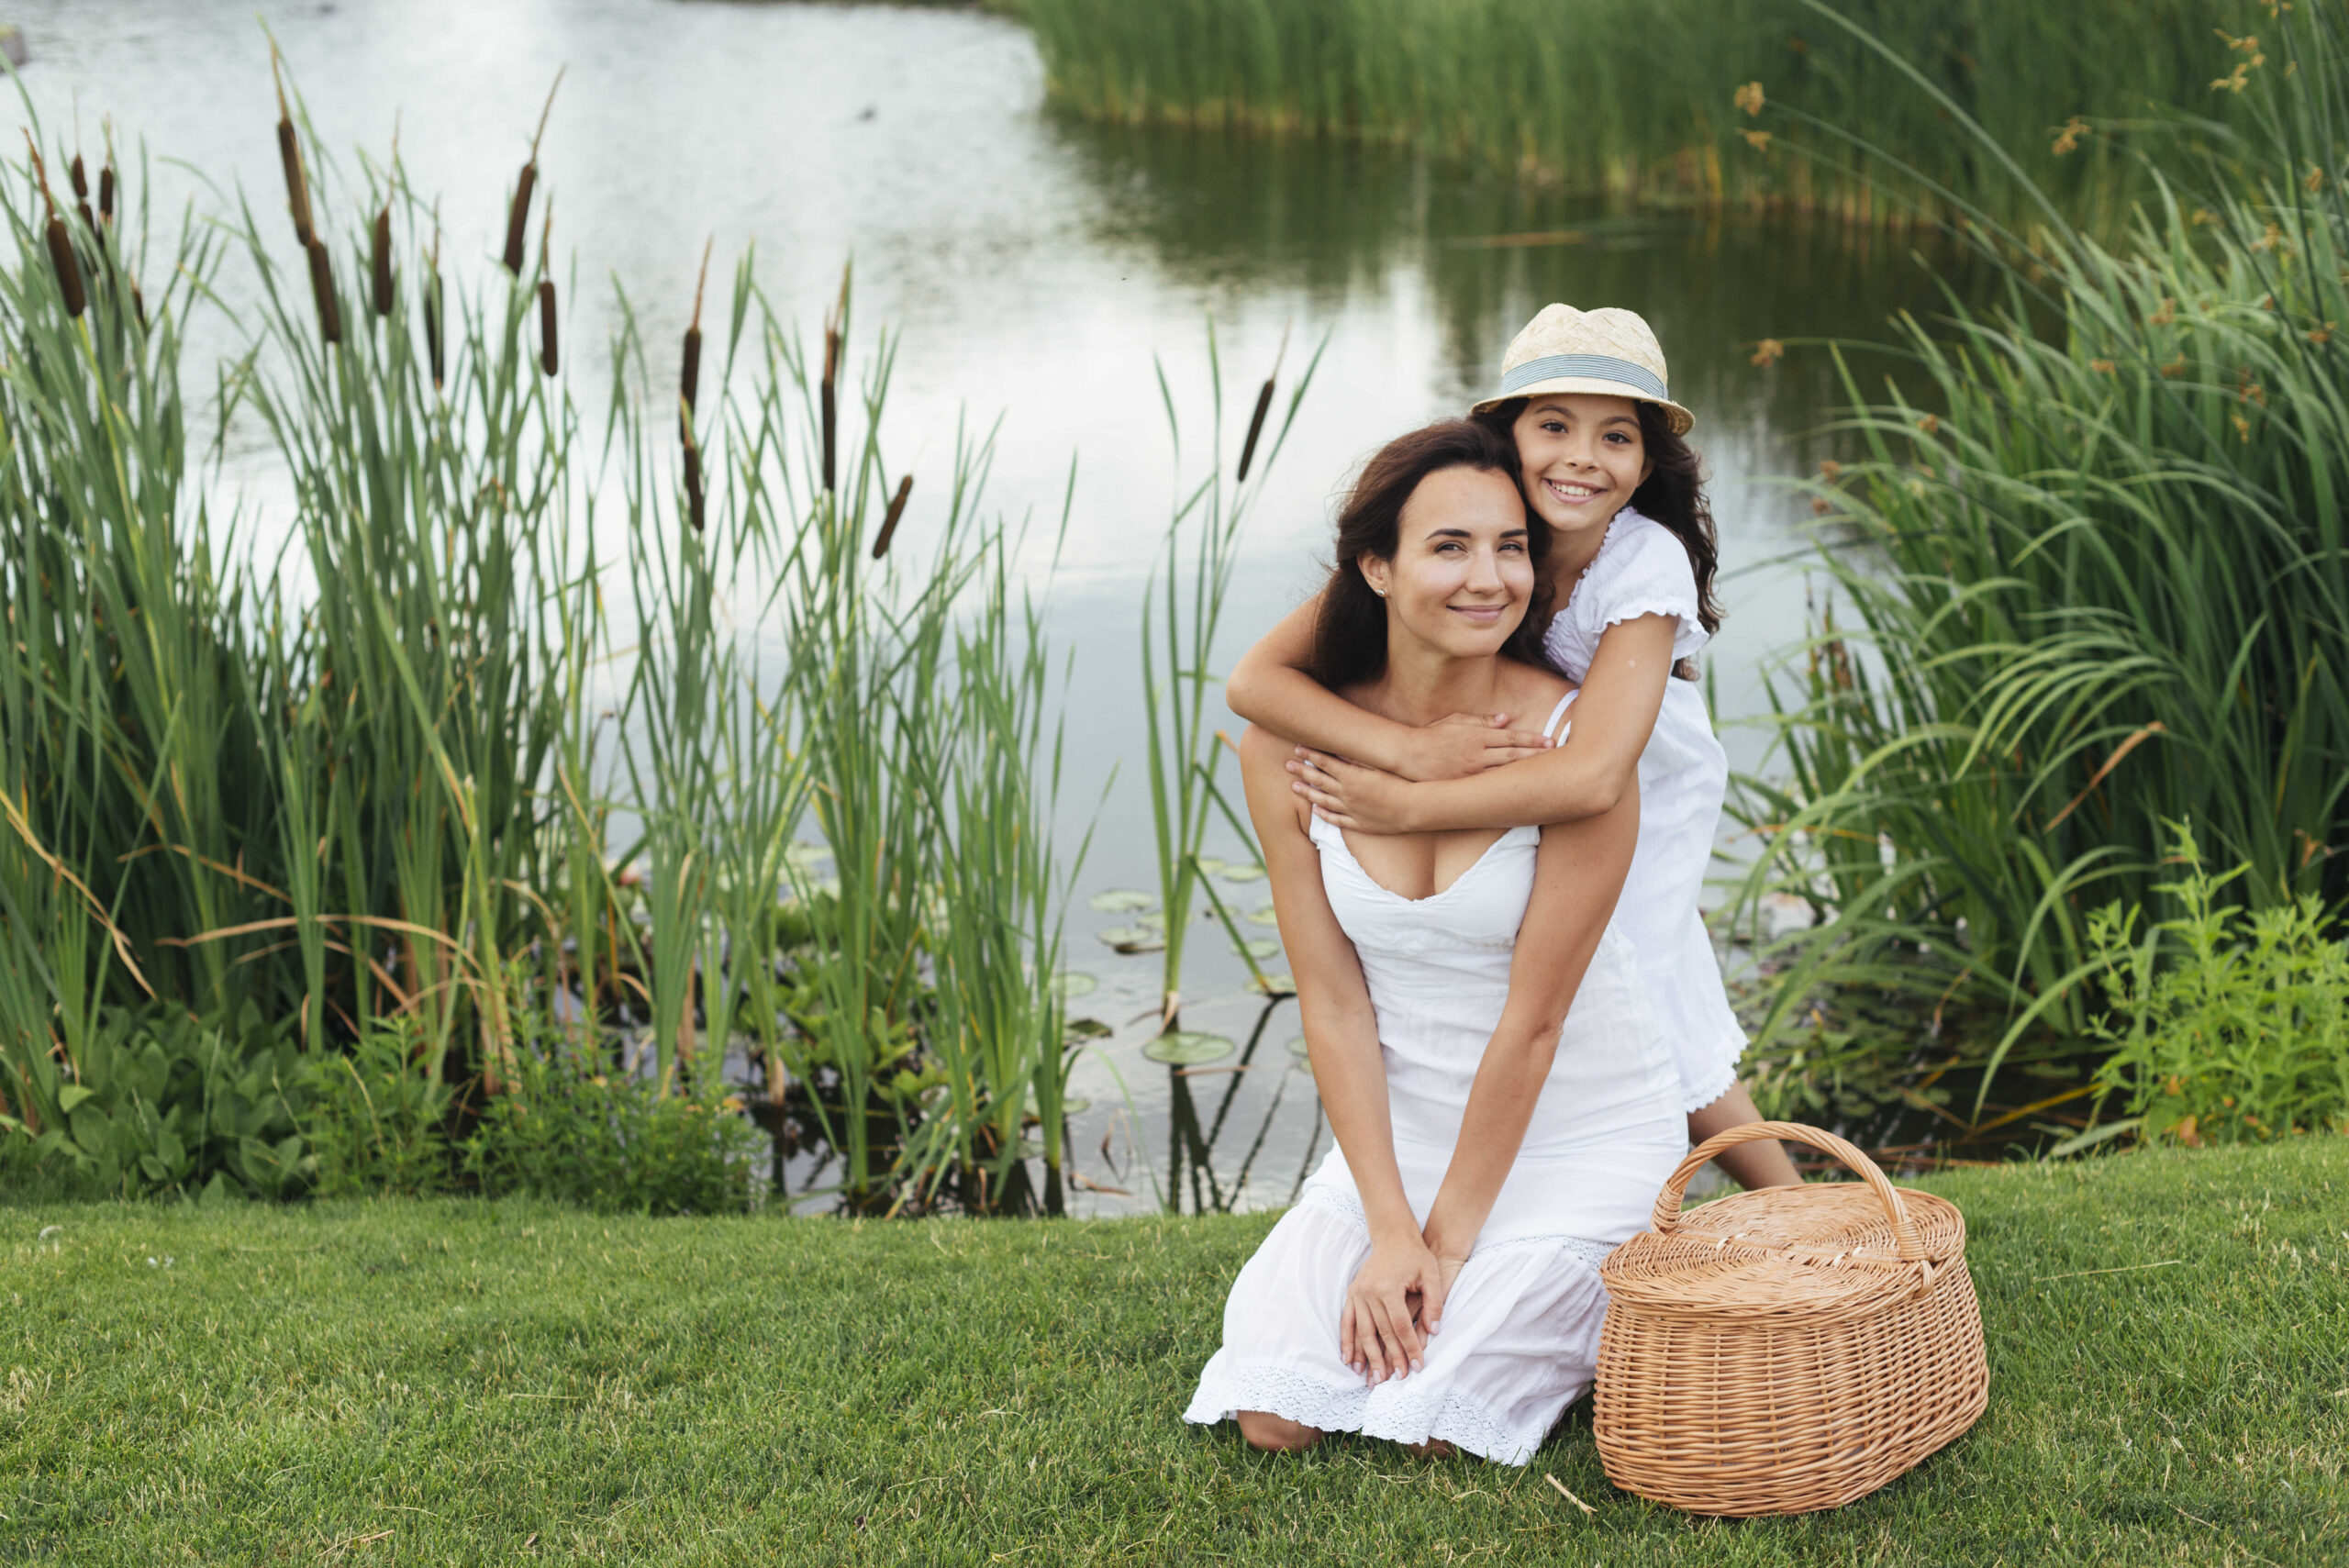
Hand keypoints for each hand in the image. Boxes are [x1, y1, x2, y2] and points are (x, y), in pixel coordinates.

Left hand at [1286, 748, 1411, 833]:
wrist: (1413, 808)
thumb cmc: (1401, 781)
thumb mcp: (1378, 764)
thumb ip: (1357, 758)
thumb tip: (1340, 749)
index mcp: (1351, 776)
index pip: (1324, 762)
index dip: (1309, 754)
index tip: (1297, 748)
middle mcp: (1347, 793)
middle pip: (1318, 780)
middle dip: (1301, 771)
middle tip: (1287, 765)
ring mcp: (1351, 810)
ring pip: (1322, 800)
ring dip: (1307, 793)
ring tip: (1294, 787)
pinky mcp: (1358, 823)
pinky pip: (1336, 820)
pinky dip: (1324, 815)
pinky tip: (1316, 810)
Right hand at [1341, 1233, 1446, 1386]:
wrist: (1393, 1235)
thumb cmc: (1415, 1255)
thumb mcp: (1431, 1275)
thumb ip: (1434, 1303)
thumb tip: (1433, 1331)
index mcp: (1388, 1288)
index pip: (1401, 1327)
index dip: (1409, 1348)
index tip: (1417, 1367)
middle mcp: (1369, 1292)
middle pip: (1381, 1334)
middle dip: (1390, 1358)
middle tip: (1397, 1379)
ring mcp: (1357, 1293)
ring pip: (1362, 1332)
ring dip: (1367, 1357)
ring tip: (1373, 1378)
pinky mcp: (1352, 1293)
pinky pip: (1347, 1322)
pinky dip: (1347, 1342)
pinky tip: (1349, 1360)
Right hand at [1407, 713, 1555, 781]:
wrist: (1408, 755)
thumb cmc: (1431, 736)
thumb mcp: (1455, 721)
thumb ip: (1482, 720)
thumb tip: (1506, 719)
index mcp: (1476, 735)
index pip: (1511, 736)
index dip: (1532, 739)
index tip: (1549, 741)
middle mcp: (1477, 753)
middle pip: (1514, 754)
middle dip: (1537, 755)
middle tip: (1558, 756)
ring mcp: (1471, 772)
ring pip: (1506, 772)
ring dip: (1527, 772)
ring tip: (1546, 773)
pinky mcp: (1465, 786)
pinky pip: (1491, 787)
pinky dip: (1507, 787)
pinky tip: (1520, 790)